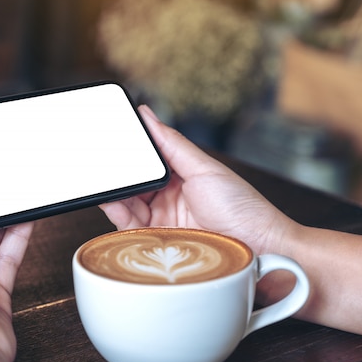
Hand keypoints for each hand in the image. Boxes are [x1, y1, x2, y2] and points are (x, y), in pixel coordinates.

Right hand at [100, 105, 296, 255]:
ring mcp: (163, 219)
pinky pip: (131, 227)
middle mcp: (168, 195)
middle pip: (133, 183)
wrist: (258, 247)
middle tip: (104, 165)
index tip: (111, 141)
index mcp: (180, 173)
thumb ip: (171, 142)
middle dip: (118, 175)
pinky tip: (112, 204)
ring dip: (115, 195)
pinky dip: (118, 216)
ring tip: (106, 185)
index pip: (145, 160)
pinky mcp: (158, 241)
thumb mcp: (204, 167)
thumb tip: (146, 114)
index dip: (128, 152)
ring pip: (127, 205)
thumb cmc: (242, 206)